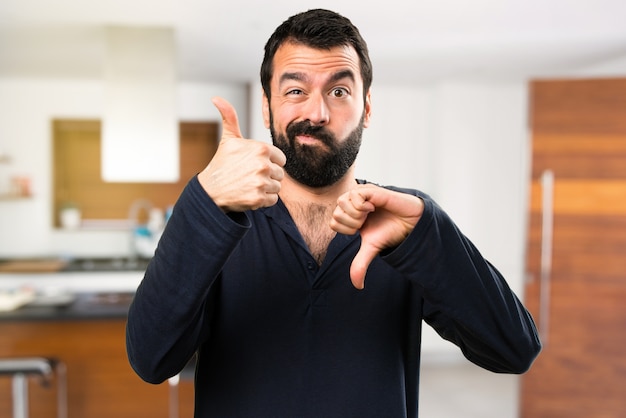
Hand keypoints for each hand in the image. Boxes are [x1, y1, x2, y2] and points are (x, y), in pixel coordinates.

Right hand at [198, 97, 285, 211]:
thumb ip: (230, 117)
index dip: (269, 162)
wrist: (211, 191)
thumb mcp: (229, 139)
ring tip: (249, 184)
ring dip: (266, 188)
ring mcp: (261, 182)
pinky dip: (263, 200)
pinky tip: (250, 194)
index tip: (254, 164)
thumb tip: (216, 98)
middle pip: (280, 173)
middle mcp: (263, 164)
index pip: (280, 158)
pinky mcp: (259, 199)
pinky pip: (273, 200)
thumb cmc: (223, 163)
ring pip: (277, 187)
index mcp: (261, 148)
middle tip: (250, 176)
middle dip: (268, 176)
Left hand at [330, 184, 423, 289]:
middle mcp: (352, 204)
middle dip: (351, 223)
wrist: (410, 223)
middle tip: (366, 221)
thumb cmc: (390, 231)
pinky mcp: (370, 189)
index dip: (346, 229)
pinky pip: (355, 194)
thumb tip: (357, 286)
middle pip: (336, 213)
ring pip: (342, 202)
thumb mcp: (371, 249)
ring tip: (370, 213)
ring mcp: (360, 195)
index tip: (361, 229)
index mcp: (349, 216)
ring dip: (357, 213)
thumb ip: (360, 264)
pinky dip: (362, 204)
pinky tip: (374, 206)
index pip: (333, 222)